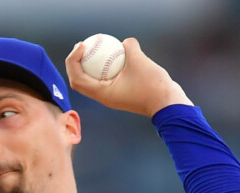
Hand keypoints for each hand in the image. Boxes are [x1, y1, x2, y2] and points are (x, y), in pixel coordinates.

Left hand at [64, 37, 192, 117]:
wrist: (167, 104)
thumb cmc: (153, 86)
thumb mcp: (140, 61)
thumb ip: (129, 47)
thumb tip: (124, 41)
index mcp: (102, 93)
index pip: (77, 79)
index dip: (73, 61)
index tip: (81, 46)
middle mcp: (103, 97)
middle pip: (79, 81)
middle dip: (75, 63)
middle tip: (81, 45)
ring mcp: (111, 96)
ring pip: (91, 80)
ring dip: (88, 65)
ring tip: (92, 48)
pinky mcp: (119, 93)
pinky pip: (105, 78)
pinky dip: (103, 67)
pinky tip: (111, 53)